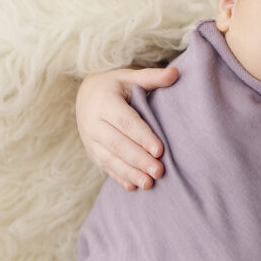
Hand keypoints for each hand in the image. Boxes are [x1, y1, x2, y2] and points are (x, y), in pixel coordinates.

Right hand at [75, 66, 177, 190]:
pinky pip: (104, 166)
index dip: (142, 136)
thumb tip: (176, 73)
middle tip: (159, 171)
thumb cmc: (116, 85)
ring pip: (110, 159)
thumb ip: (152, 77)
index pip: (125, 122)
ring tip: (149, 184)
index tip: (159, 149)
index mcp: (104, 102)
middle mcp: (93, 122)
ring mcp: (90, 139)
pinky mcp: (91, 151)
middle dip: (139, 159)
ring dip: (129, 173)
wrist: (85, 94)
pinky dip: (118, 177)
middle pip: (118, 144)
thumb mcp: (131, 77)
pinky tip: (133, 187)